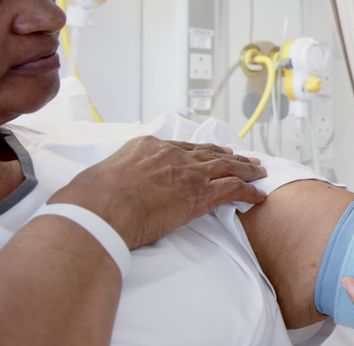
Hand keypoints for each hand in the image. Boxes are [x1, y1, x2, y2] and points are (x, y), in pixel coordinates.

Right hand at [49, 136, 267, 248]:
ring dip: (247, 169)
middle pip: (209, 153)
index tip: (211, 153)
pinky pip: (234, 189)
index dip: (201, 151)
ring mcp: (189, 173)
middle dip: (229, 156)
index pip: (182, 147)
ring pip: (228, 167)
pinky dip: (250, 191)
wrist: (101, 209)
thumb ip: (114, 176)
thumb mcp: (99, 176)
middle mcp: (173, 155)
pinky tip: (260, 195)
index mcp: (147, 146)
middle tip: (244, 158)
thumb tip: (105, 187)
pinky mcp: (201, 194)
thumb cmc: (90, 199)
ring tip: (260, 171)